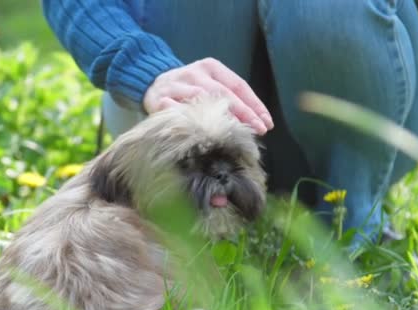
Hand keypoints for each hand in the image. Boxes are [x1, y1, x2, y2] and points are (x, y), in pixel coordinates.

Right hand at [142, 58, 272, 134]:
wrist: (150, 81)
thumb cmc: (189, 88)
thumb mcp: (210, 85)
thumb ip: (231, 99)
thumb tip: (260, 123)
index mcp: (211, 67)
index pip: (238, 85)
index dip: (254, 105)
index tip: (267, 123)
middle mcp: (194, 72)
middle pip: (223, 93)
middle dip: (243, 112)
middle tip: (258, 130)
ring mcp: (176, 84)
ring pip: (201, 99)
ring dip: (219, 117)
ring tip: (234, 133)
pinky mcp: (158, 98)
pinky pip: (173, 109)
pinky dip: (186, 118)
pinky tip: (199, 131)